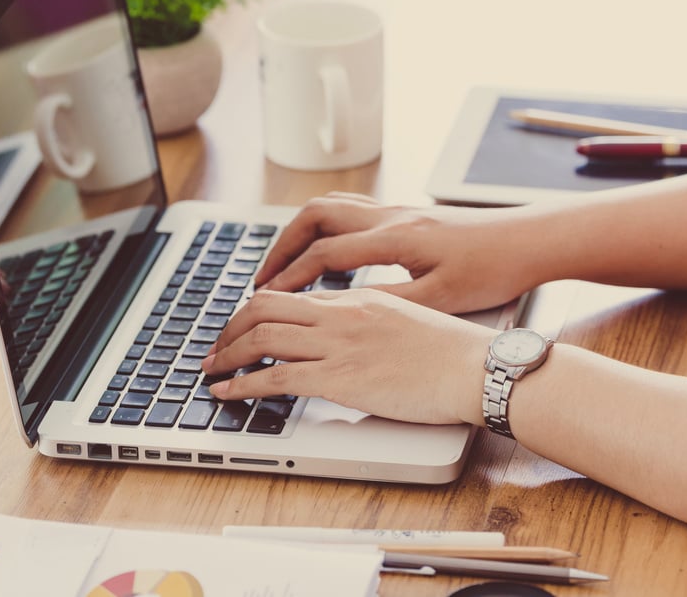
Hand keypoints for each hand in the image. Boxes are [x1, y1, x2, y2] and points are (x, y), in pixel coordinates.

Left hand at [201, 287, 494, 424]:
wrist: (475, 367)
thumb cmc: (452, 352)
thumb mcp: (405, 319)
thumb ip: (368, 322)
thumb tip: (345, 340)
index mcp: (356, 299)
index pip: (290, 295)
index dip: (256, 311)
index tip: (242, 327)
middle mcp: (341, 315)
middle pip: (264, 307)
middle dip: (229, 328)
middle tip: (214, 347)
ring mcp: (339, 345)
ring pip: (262, 337)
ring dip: (227, 354)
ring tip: (211, 370)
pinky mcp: (341, 379)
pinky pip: (277, 378)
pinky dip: (243, 384)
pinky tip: (228, 392)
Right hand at [255, 192, 538, 313]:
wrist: (529, 241)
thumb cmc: (493, 269)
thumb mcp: (441, 298)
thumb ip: (388, 303)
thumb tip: (341, 310)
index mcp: (394, 238)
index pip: (325, 252)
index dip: (290, 276)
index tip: (266, 299)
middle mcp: (390, 217)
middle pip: (315, 216)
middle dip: (282, 245)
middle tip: (263, 277)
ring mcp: (398, 211)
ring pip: (332, 207)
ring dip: (301, 232)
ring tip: (285, 263)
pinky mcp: (408, 216)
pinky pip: (352, 211)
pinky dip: (327, 227)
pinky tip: (328, 251)